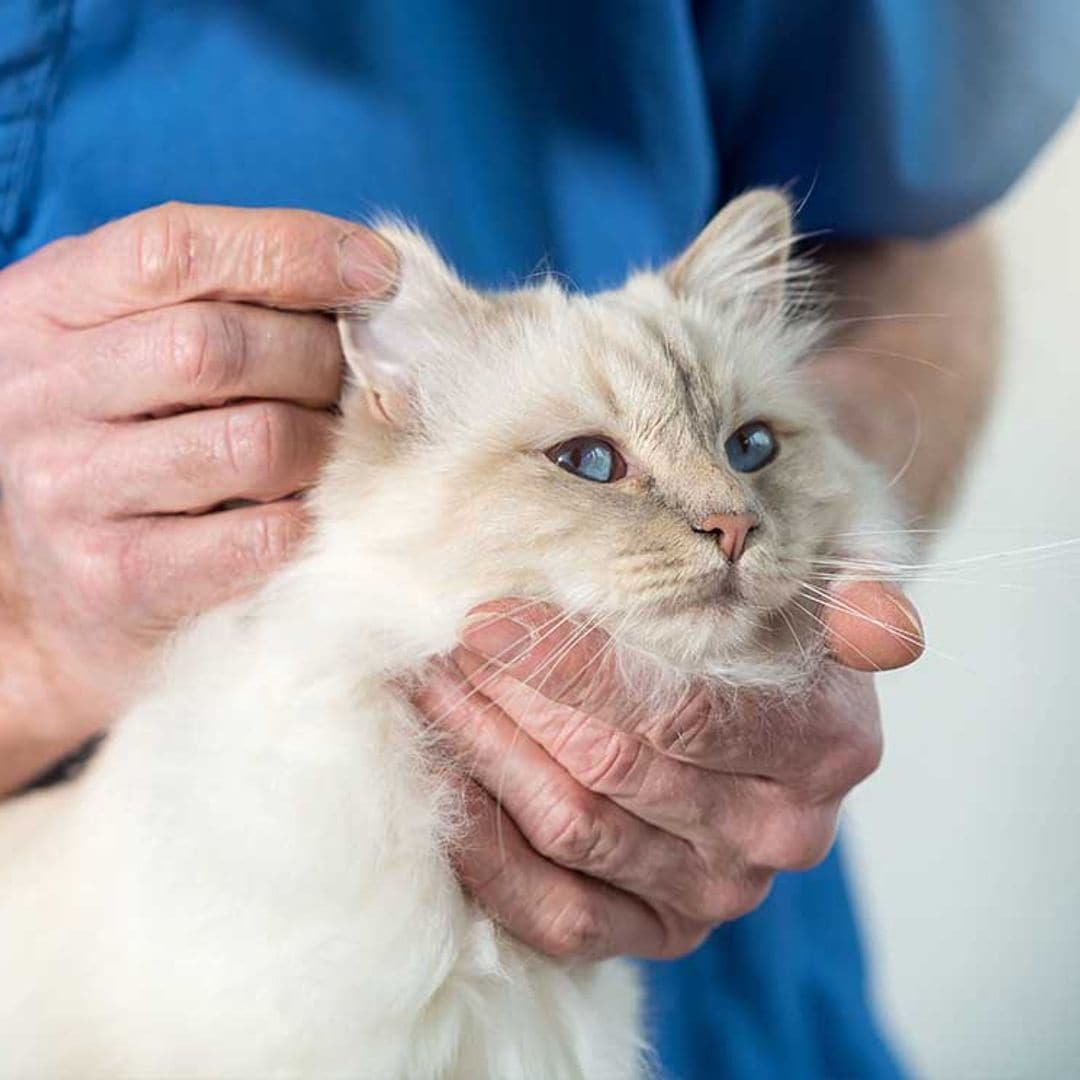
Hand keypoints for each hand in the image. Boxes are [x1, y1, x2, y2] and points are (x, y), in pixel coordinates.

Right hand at [0, 202, 396, 789]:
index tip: (378, 270)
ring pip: (255, 441)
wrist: (42, 587)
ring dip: (323, 443)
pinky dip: (306, 518)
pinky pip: (258, 536)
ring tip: (329, 448)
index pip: (175, 249)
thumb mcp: (123, 344)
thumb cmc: (112, 441)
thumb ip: (213, 299)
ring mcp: (70, 491)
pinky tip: (303, 510)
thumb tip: (366, 280)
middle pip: (220, 346)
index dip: (293, 249)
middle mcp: (41, 394)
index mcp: (41, 308)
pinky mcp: (116, 577)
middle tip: (355, 382)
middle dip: (320, 358)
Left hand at [417, 581, 922, 959]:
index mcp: (826, 745)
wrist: (768, 707)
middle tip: (442, 642)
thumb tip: (881, 624)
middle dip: (511, 698)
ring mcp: (717, 894)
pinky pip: (559, 916)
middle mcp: (780, 832)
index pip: (678, 709)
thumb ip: (854, 600)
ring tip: (431, 688)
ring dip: (487, 755)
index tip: (487, 615)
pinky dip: (490, 853)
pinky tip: (447, 785)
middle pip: (613, 767)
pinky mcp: (661, 933)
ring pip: (575, 832)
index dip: (571, 664)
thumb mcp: (822, 594)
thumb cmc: (771, 632)